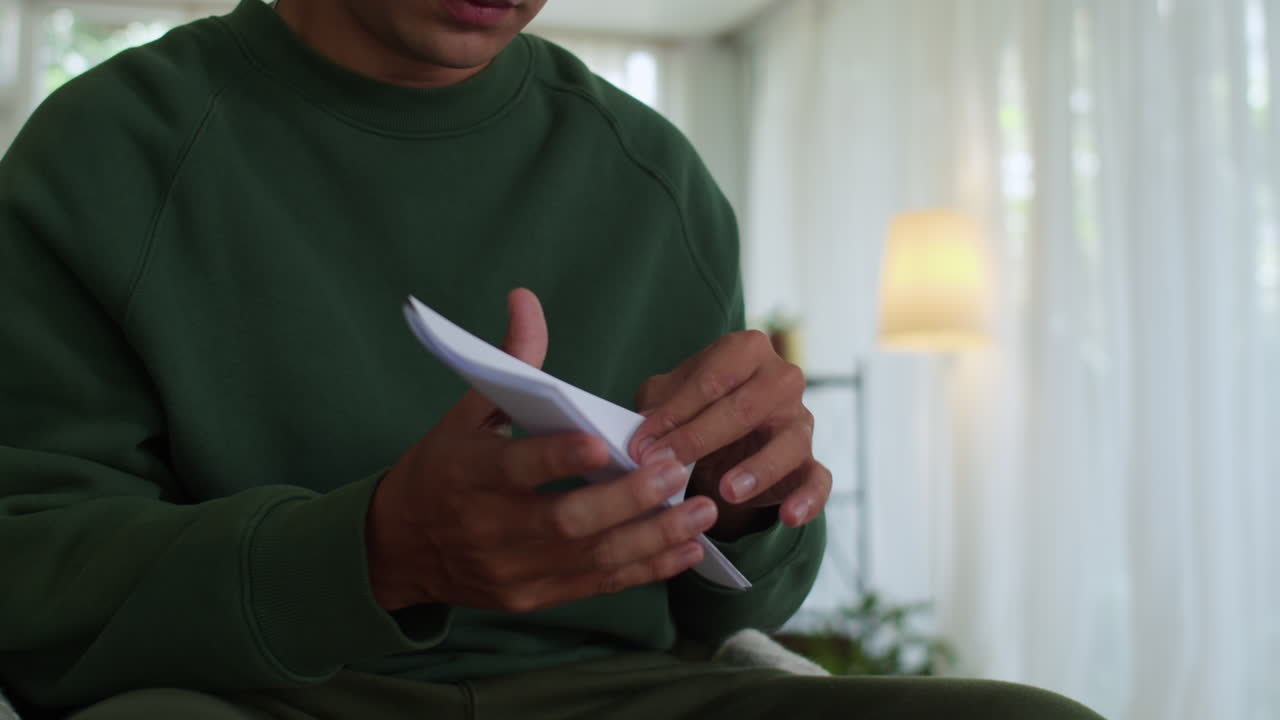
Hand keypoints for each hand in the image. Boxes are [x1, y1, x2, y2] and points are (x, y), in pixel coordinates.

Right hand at [365, 289, 717, 611]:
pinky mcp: (529, 596)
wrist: (398, 546)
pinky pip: (594, 586)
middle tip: (677, 474)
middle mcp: (488, 527)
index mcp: (468, 474)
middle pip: (566, 520)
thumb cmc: (441, 468)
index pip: (518, 468)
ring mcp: (510, 569)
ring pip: (590, 558)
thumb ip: (509, 363)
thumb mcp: (465, 413)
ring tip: (700, 512)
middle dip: (627, 500)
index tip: (604, 444)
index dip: (559, 458)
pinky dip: (643, 570)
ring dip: (651, 537)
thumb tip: (526, 298)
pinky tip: (684, 549)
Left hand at [627, 330, 830, 539]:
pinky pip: (819, 479)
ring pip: (788, 443)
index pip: (713, 380)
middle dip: (700, 439)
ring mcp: (800, 420)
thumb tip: (644, 436)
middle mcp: (782, 379)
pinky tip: (789, 516)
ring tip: (726, 491)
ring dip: (758, 469)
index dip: (675, 413)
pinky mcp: (810, 460)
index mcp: (747, 350)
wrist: (725, 437)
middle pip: (746, 408)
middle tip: (664, 466)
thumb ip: (656, 408)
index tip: (642, 444)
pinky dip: (808, 499)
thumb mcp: (667, 396)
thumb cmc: (694, 406)